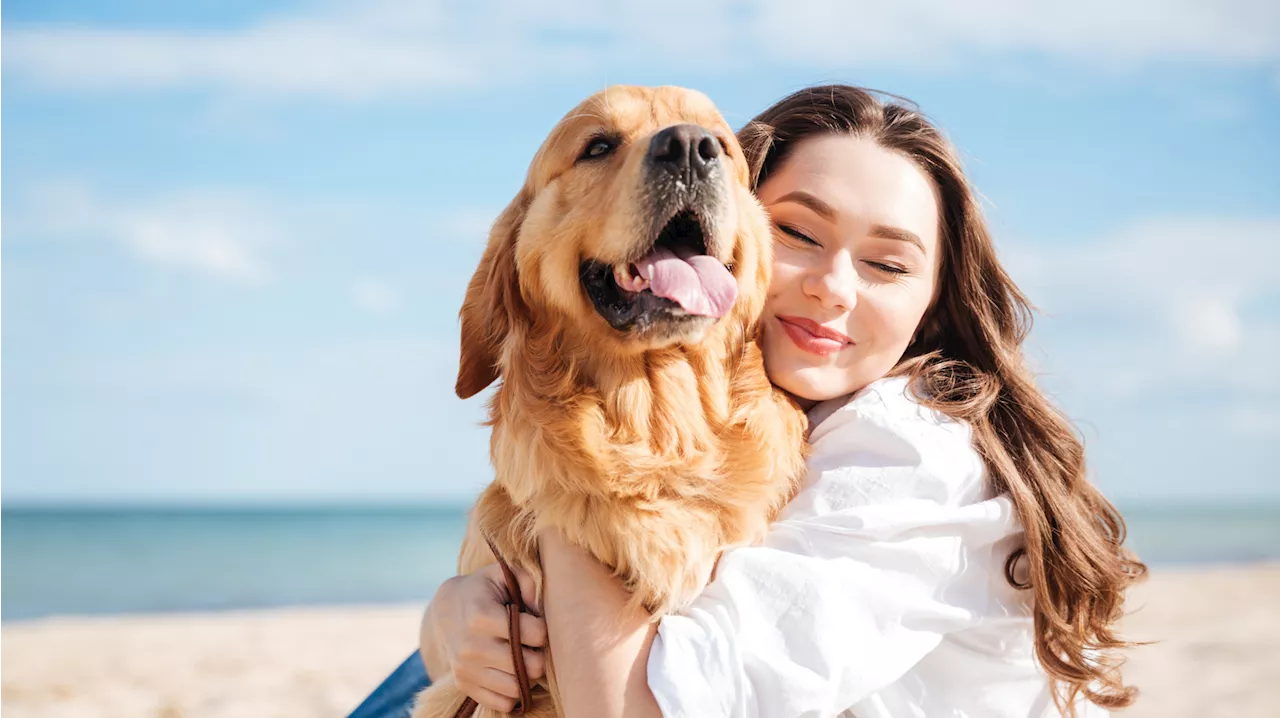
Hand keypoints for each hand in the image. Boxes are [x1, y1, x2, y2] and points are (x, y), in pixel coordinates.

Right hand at [421, 564, 547, 711]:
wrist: (447, 609)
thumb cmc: (483, 589)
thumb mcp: (503, 574)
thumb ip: (528, 582)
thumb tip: (541, 610)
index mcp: (482, 617)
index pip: (535, 634)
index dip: (543, 629)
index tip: (536, 623)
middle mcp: (471, 647)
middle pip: (530, 665)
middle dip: (539, 654)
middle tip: (533, 644)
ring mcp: (465, 669)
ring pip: (518, 688)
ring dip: (528, 675)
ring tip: (523, 657)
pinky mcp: (464, 684)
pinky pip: (501, 703)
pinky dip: (512, 692)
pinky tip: (511, 673)